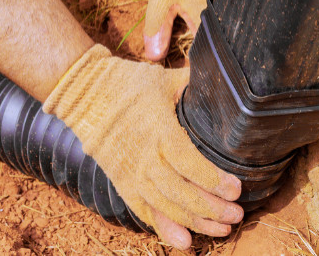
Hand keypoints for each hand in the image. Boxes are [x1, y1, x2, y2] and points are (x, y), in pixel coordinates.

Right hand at [43, 45, 242, 249]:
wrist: (82, 94)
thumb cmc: (126, 83)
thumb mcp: (163, 78)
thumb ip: (193, 85)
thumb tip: (223, 81)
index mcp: (159, 131)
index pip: (190, 164)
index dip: (214, 181)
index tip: (236, 190)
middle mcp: (145, 158)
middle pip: (181, 193)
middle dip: (211, 209)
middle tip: (236, 216)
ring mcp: (131, 173)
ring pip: (166, 207)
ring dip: (195, 222)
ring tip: (221, 230)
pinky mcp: (121, 181)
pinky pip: (144, 210)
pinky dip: (164, 227)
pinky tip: (184, 241)